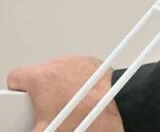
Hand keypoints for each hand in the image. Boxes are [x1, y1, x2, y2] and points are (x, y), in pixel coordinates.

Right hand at [7, 55, 123, 131]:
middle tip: (50, 109)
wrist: (117, 106)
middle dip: (42, 92)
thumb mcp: (47, 128)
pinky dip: (79, 81)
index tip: (23, 101)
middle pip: (40, 75)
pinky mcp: (93, 61)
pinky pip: (79, 70)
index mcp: (40, 77)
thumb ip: (32, 127)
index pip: (16, 76)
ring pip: (60, 73)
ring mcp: (77, 60)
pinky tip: (84, 98)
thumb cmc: (85, 115)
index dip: (18, 90)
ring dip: (61, 86)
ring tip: (70, 105)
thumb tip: (32, 128)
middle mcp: (58, 64)